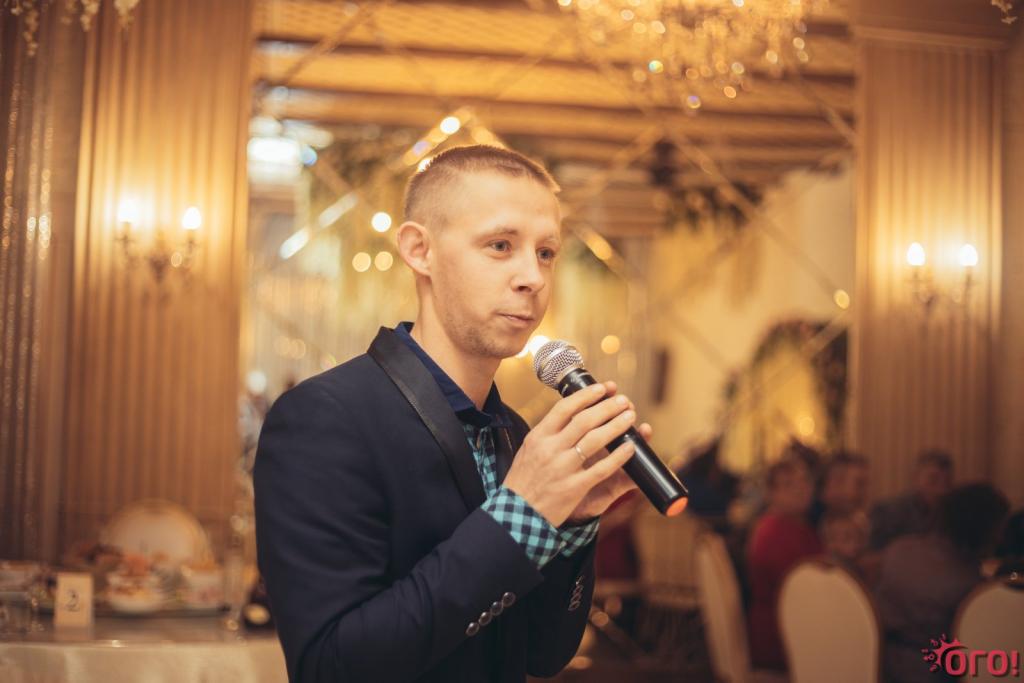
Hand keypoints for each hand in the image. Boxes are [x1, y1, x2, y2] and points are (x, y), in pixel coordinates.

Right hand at [502, 380, 638, 527]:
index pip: (564, 408)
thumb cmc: (524, 481)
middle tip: (623, 400)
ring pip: (595, 440)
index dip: (586, 395)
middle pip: (584, 420)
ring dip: (616, 425)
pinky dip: (619, 457)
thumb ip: (548, 433)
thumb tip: (571, 413)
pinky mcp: (574, 487)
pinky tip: (631, 448)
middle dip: (607, 407)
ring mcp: (563, 468)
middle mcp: (550, 449)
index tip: (603, 388)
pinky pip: (602, 469)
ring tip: (630, 417)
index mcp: (538, 437)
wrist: (518, 515)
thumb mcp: (528, 450)